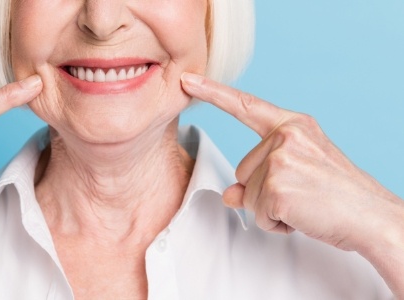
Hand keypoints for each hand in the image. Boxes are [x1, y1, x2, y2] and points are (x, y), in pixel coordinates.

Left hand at [180, 73, 402, 253]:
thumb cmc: (338, 195)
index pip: (246, 105)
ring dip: (270, 209)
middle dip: (263, 191)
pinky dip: (276, 224)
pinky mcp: (276, 187)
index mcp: (294, 125)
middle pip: (242, 170)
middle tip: (302, 194)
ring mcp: (280, 160)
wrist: (373, 218)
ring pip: (246, 194)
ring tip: (305, 205)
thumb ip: (258, 176)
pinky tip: (302, 217)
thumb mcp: (297, 174)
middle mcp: (285, 135)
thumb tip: (228, 195)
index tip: (187, 80)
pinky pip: (257, 214)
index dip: (213, 92)